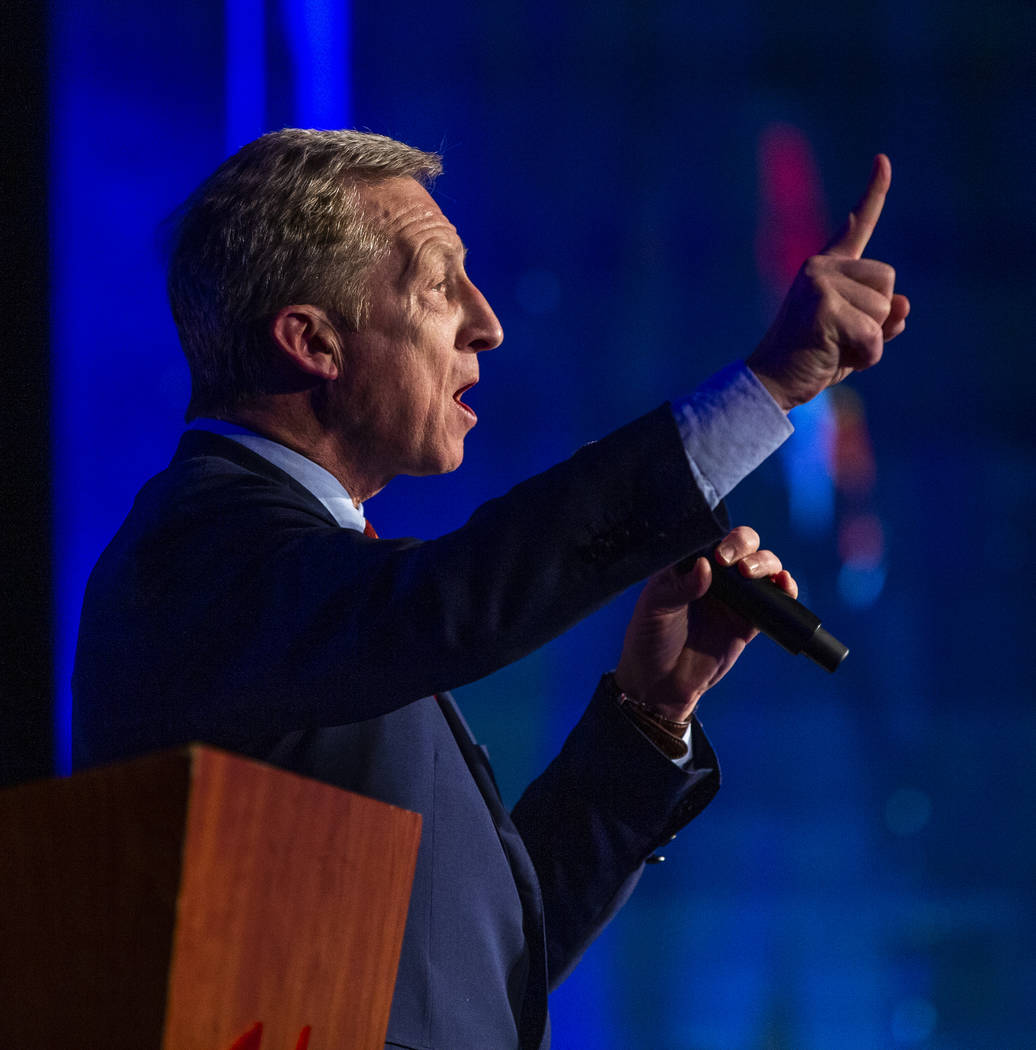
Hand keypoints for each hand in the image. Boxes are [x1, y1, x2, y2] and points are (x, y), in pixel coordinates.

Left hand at [614, 526, 797, 721]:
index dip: (720, 539)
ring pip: (761, 569)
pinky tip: (784, 584)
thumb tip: (706, 566)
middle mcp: (714, 578)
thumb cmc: (649, 641)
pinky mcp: (749, 623)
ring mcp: (734, 600)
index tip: (718, 555)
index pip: (711, 539)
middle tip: (736, 564)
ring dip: (766, 563)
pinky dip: (785, 589)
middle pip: (743, 547)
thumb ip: (680, 586)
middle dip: (746, 546)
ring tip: (753, 574)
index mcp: (687, 567)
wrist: (659, 686)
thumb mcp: (655, 608)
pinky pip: (774, 602)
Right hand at [747, 154, 910, 411]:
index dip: (873, 192)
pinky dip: (865, 356)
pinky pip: (873, 334)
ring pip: (884, 309)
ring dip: (870, 340)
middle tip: (838, 337)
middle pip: (888, 282)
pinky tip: (833, 357)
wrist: (771, 382)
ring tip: (833, 348)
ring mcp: (820, 284)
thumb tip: (903, 304)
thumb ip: (882, 319)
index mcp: (826, 269)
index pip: (856, 225)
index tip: (883, 160)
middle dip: (877, 318)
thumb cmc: (811, 359)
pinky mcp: (823, 307)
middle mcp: (820, 268)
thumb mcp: (853, 336)